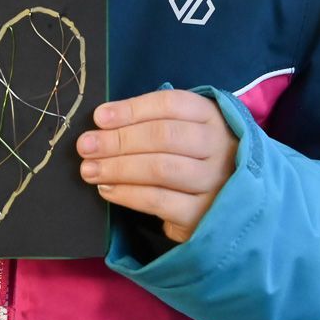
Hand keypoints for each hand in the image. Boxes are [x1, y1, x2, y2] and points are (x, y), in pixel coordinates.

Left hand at [76, 90, 237, 243]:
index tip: (99, 117)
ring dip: (118, 167)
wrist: (232, 208)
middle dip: (119, 140)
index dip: (132, 109)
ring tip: (90, 169)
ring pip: (160, 168)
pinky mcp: (203, 215)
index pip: (170, 104)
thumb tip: (104, 120)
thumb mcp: (187, 132)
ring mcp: (215, 182)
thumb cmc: (196, 160)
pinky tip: (107, 189)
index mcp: (213, 118)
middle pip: (164, 136)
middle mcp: (220, 147)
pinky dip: (127, 194)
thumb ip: (153, 123)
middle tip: (86, 146)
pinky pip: (158, 201)